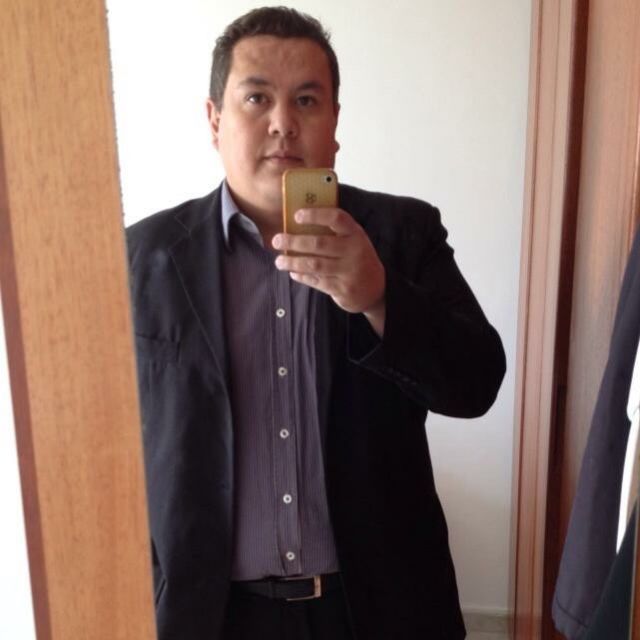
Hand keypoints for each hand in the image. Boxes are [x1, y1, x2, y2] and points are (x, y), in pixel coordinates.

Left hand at [272, 208, 385, 334]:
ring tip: (279, 261)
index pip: (337, 218)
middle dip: (294, 242)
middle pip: (319, 243)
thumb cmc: (357, 258)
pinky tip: (293, 273)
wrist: (376, 289)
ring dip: (293, 262)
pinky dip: (302, 277)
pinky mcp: (342, 288)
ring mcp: (349, 271)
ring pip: (315, 265)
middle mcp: (354, 251)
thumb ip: (334, 232)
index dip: (316, 215)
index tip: (297, 215)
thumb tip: (300, 222)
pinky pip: (317, 281)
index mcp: (355, 233)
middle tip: (276, 241)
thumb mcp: (353, 241)